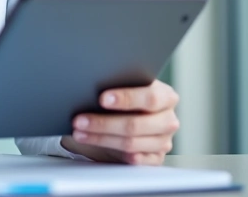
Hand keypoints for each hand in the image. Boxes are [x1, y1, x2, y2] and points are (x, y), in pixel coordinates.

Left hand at [61, 80, 179, 164]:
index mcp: (167, 96)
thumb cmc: (130, 99)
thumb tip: (92, 87)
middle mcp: (168, 120)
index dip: (126, 98)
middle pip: (136, 125)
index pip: (150, 98)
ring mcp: (163, 141)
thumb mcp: (129, 89)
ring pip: (130, 143)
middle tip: (80, 120)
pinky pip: (135, 160)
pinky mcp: (156, 159)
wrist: (136, 116)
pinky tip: (98, 147)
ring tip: (79, 132)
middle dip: (104, 123)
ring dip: (100, 138)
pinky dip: (115, 153)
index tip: (102, 99)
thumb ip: (120, 87)